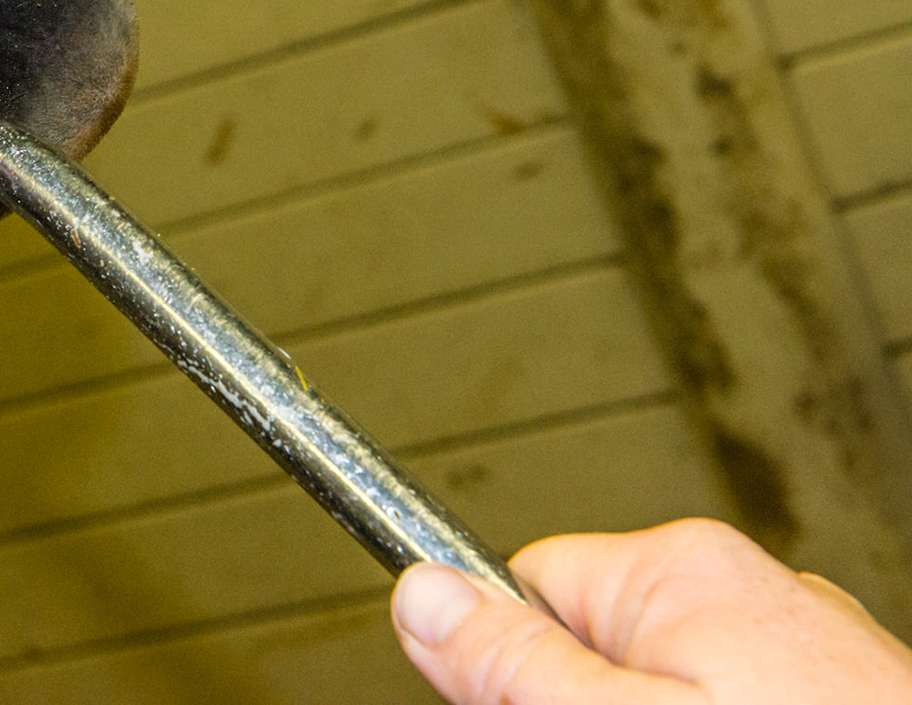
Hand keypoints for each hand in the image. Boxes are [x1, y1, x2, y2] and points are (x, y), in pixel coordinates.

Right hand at [393, 519, 911, 703]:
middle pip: (596, 647)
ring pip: (671, 690)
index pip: (527, 583)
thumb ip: (519, 663)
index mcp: (682, 570)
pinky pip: (740, 703)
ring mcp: (811, 660)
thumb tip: (419, 594)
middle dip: (588, 703)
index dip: (513, 667)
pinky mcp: (844, 701)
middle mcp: (753, 595)